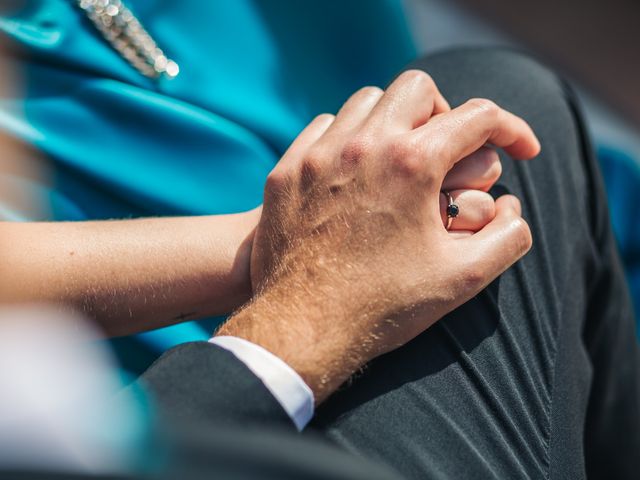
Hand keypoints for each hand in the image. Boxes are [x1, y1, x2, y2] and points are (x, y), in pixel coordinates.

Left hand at [219, 70, 538, 402]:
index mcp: (411, 164)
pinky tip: (354, 171)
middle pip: (417, 89)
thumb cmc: (383, 305)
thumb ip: (507, 236)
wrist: (302, 329)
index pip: (478, 118)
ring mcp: (317, 154)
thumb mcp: (462, 278)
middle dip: (445, 112)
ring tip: (402, 160)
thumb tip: (512, 209)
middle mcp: (362, 145)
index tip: (524, 151)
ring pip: (365, 102)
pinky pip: (322, 127)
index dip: (513, 130)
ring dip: (394, 121)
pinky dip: (347, 137)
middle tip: (449, 152)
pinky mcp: (287, 171)